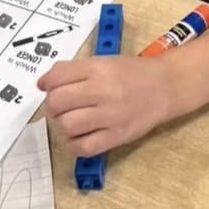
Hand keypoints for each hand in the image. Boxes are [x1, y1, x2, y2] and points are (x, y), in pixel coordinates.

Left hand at [38, 55, 173, 155]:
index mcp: (98, 68)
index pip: (57, 77)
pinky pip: (83, 147)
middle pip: (57, 102)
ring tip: (71, 119)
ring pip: (67, 125)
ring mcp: (110, 115)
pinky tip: (79, 136)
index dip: (48, 83)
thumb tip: (44, 83)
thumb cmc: (133, 73)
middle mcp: (103, 90)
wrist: (165, 86)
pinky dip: (74, 144)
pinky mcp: (116, 136)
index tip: (49, 87)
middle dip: (53, 105)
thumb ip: (74, 70)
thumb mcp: (104, 61)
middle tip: (61, 105)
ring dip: (62, 124)